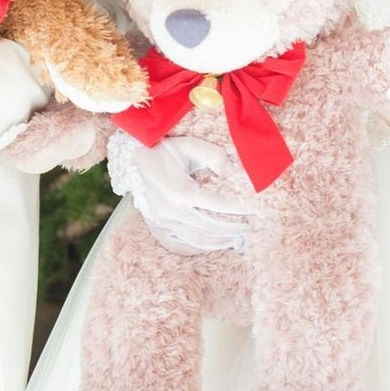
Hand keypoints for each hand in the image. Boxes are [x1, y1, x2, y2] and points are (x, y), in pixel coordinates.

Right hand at [108, 132, 257, 255]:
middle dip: (233, 230)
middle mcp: (172, 211)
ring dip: (219, 241)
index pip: (218, 206)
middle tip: (250, 228)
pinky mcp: (159, 225)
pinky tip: (215, 242)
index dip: (239, 209)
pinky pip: (184, 242)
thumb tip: (234, 172)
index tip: (256, 211)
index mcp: (181, 192)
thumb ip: (214, 156)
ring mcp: (164, 221)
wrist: (132, 158)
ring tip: (237, 239)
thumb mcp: (189, 145)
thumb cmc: (163, 149)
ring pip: (198, 239)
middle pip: (211, 228)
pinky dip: (202, 245)